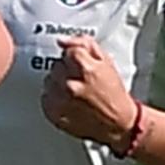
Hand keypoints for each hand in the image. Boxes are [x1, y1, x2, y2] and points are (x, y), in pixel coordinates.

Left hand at [41, 35, 144, 152]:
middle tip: (82, 81)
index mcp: (85, 68)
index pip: (68, 51)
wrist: (118, 124)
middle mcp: (70, 84)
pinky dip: (55, 99)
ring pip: (49, 81)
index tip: (83, 67)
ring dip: (59, 84)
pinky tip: (69, 102)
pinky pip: (46, 98)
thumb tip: (63, 41)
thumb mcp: (106, 62)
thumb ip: (84, 45)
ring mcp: (60, 100)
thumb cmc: (114, 95)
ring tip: (75, 92)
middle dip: (67, 71)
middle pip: (57, 66)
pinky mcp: (54, 113)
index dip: (76, 59)